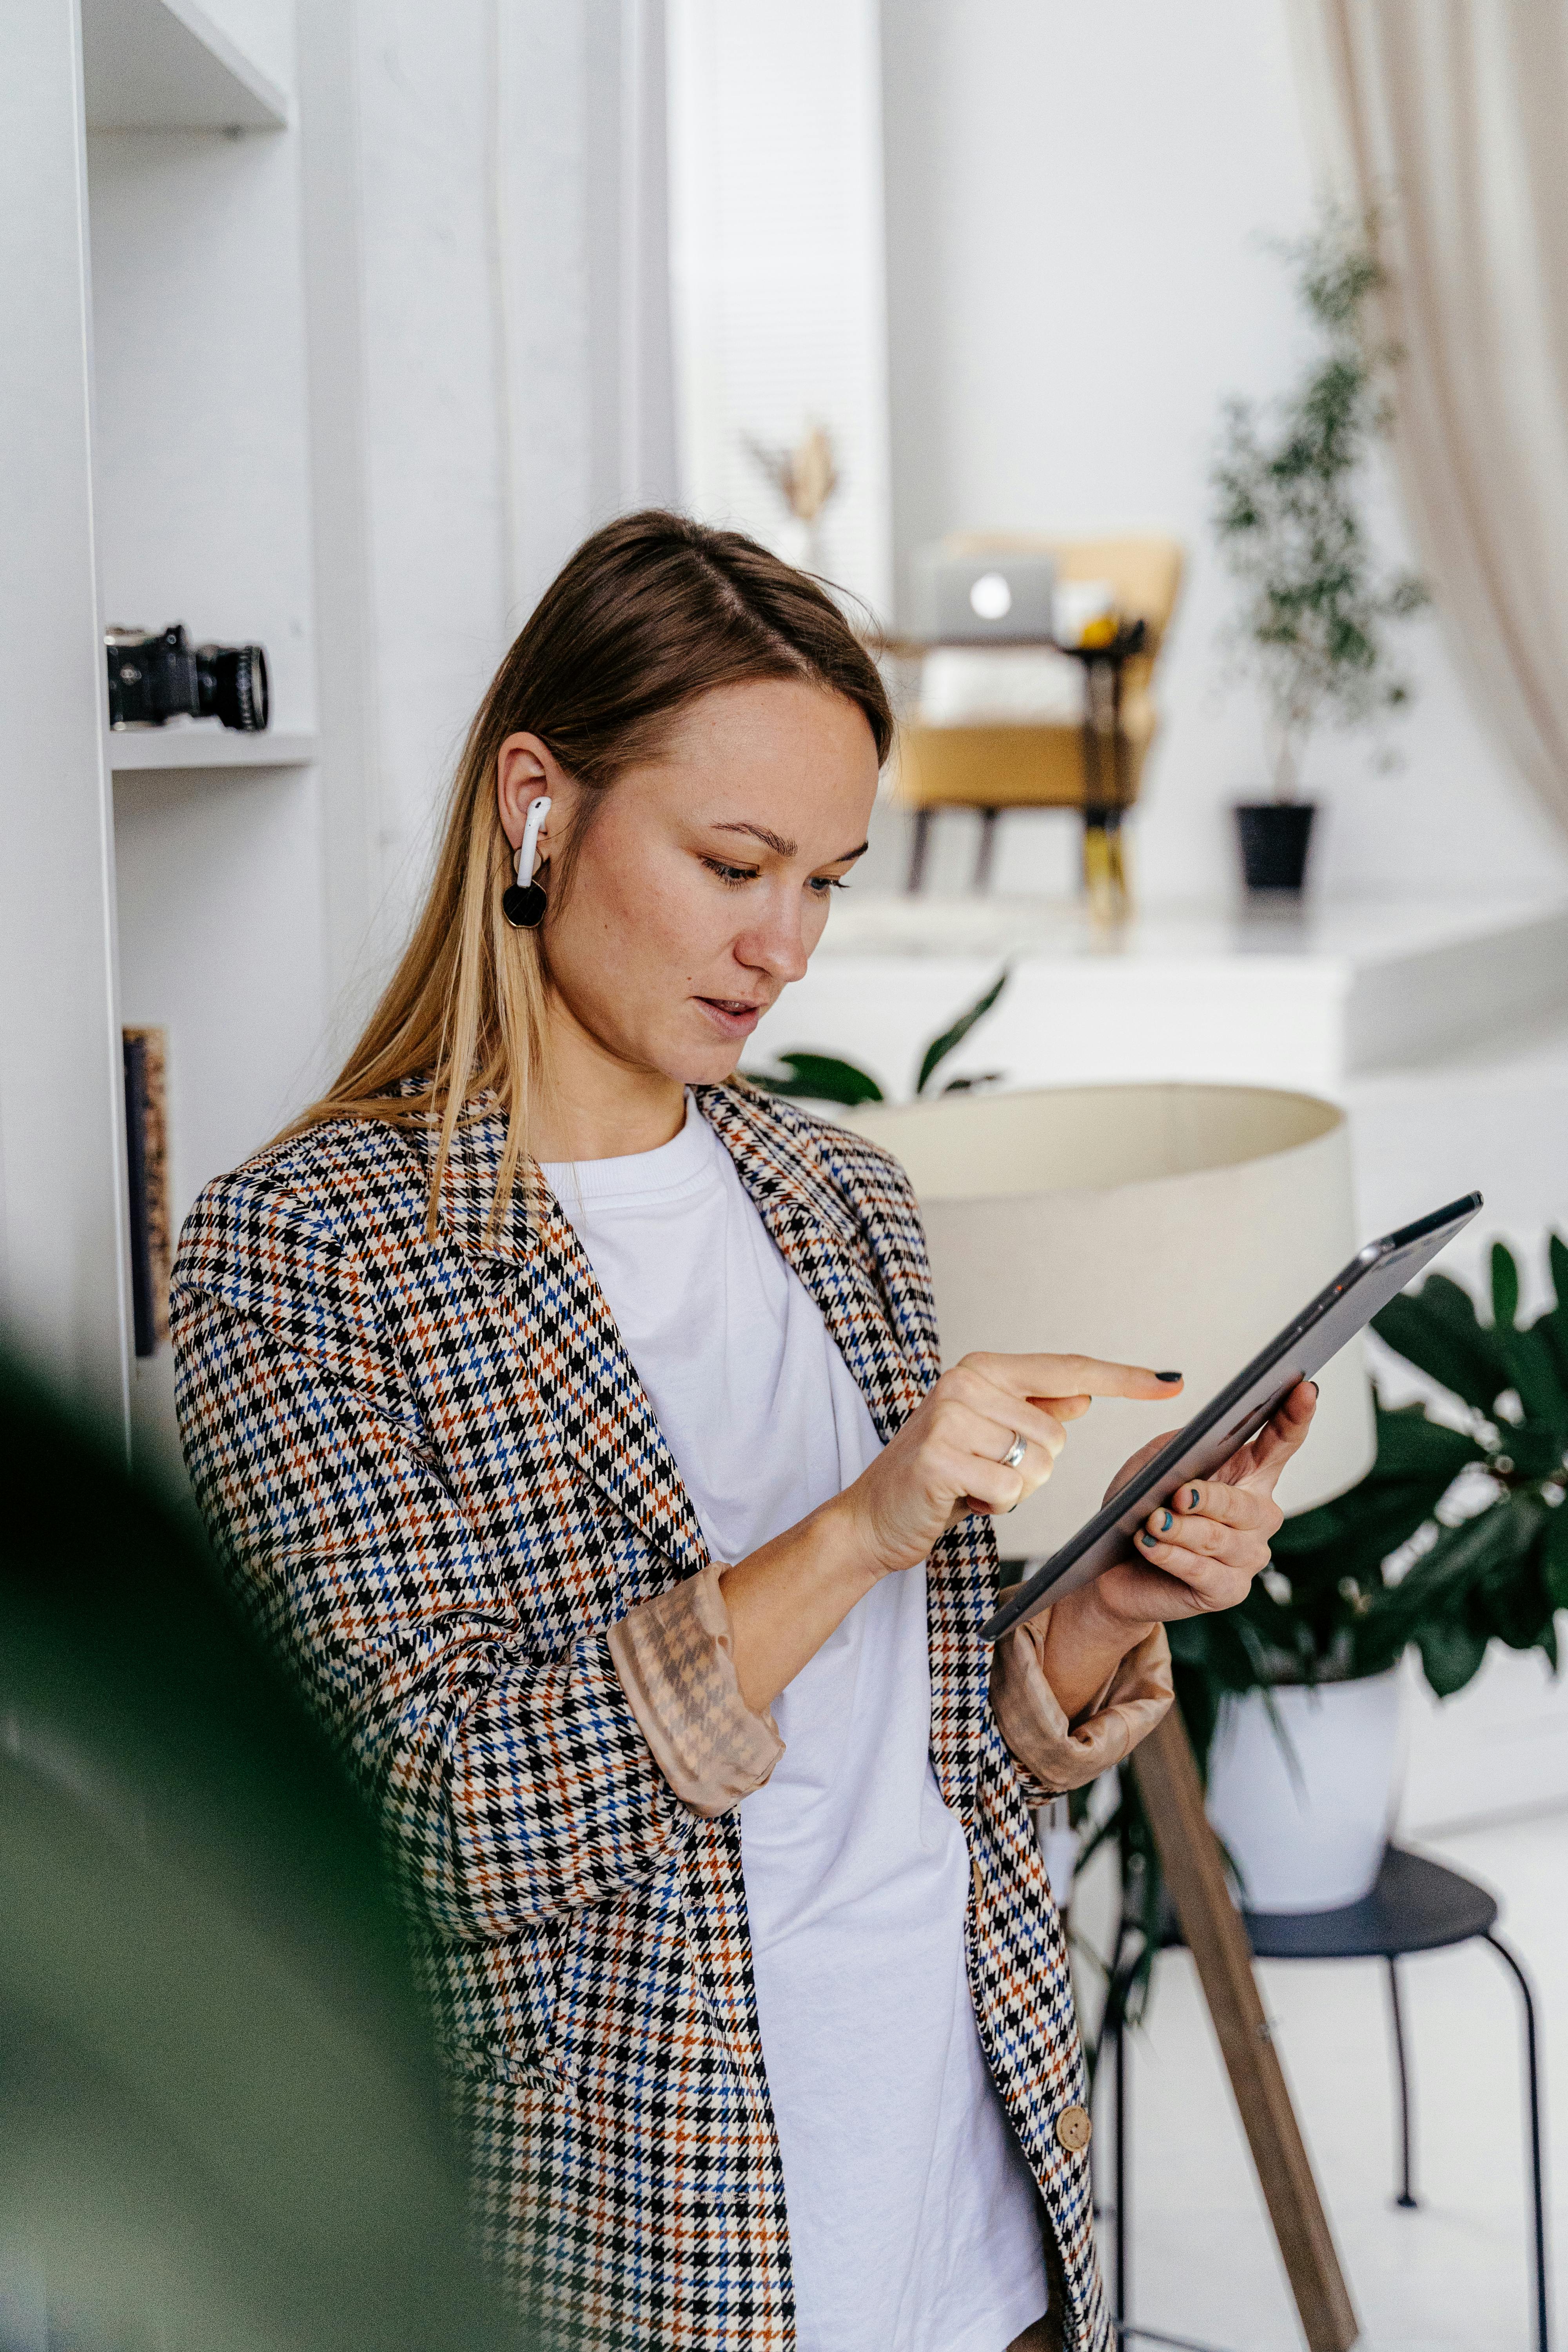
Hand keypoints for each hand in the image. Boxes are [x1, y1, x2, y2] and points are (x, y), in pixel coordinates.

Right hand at [832, 1353, 1185, 1583]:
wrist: (871, 1517)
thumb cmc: (938, 1475)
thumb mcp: (989, 1434)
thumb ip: (1034, 1410)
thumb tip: (1084, 1394)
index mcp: (983, 1369)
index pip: (1070, 1370)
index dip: (1125, 1378)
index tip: (1173, 1382)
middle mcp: (967, 1383)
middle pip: (1058, 1434)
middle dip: (1034, 1467)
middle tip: (987, 1472)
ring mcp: (951, 1418)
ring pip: (1038, 1464)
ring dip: (1014, 1489)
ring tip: (973, 1485)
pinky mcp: (941, 1458)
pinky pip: (1011, 1490)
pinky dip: (995, 1505)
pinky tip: (962, 1499)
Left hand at [1029, 1379, 1318, 1724]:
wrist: (1112, 1568)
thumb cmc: (1139, 1507)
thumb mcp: (1153, 1465)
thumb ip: (1179, 1448)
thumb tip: (1199, 1441)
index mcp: (1248, 1475)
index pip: (1281, 1443)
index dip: (1295, 1416)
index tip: (1305, 1388)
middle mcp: (1258, 1516)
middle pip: (1246, 1504)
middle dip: (1211, 1498)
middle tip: (1180, 1494)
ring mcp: (1247, 1556)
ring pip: (1220, 1539)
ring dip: (1181, 1530)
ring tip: (1151, 1521)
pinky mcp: (1227, 1590)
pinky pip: (1203, 1572)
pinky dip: (1172, 1556)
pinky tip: (1150, 1544)